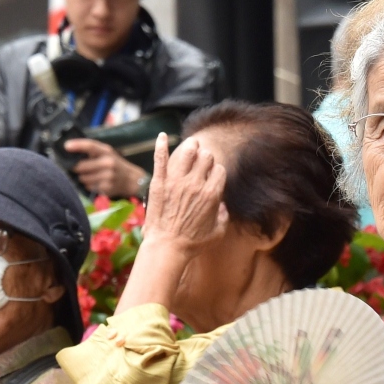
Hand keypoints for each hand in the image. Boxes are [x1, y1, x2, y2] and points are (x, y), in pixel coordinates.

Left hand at [65, 138, 147, 196]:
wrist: (131, 180)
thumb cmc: (114, 163)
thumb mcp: (107, 153)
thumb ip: (91, 150)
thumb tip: (68, 148)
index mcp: (107, 152)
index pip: (91, 146)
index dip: (77, 145)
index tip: (66, 146)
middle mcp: (108, 163)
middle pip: (80, 166)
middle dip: (76, 167)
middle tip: (77, 167)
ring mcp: (107, 177)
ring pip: (82, 178)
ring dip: (82, 177)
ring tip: (90, 175)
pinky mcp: (106, 188)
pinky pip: (88, 187)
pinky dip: (88, 185)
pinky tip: (95, 182)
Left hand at [142, 133, 226, 254]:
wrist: (167, 247)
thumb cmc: (193, 243)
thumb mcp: (218, 232)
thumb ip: (224, 216)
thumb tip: (223, 206)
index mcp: (212, 194)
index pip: (219, 170)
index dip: (217, 171)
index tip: (212, 176)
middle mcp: (195, 184)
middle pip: (205, 157)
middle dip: (206, 158)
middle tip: (202, 161)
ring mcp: (176, 182)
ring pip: (187, 153)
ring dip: (191, 147)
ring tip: (191, 146)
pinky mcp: (159, 183)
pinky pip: (160, 159)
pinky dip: (161, 145)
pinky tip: (162, 136)